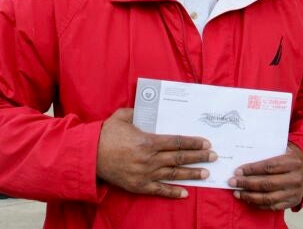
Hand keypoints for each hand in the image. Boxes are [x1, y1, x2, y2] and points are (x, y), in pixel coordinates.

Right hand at [96, 108, 216, 197]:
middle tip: (213, 157)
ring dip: (191, 174)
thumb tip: (148, 107)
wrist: (89, 156)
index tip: (206, 143)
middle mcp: (149, 159)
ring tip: (205, 173)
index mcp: (148, 141)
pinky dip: (173, 192)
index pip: (177, 142)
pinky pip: (159, 190)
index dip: (193, 143)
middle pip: (179, 158)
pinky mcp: (138, 186)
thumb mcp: (122, 116)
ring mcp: (145, 174)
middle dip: (198, 157)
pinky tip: (185, 193)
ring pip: (173, 174)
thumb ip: (137, 112)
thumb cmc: (106, 134)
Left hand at [228, 143, 302, 210]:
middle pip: (267, 183)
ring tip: (237, 193)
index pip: (269, 167)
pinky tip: (248, 200)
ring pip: (268, 198)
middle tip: (232, 181)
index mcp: (293, 162)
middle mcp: (294, 178)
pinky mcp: (291, 202)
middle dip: (247, 183)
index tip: (238, 170)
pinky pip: (272, 206)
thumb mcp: (287, 149)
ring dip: (249, 196)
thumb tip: (247, 152)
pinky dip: (258, 205)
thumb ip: (271, 150)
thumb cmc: (293, 158)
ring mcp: (293, 192)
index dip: (252, 169)